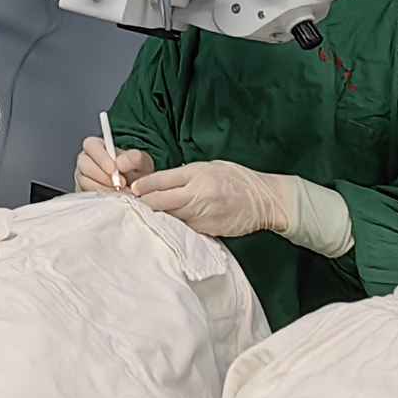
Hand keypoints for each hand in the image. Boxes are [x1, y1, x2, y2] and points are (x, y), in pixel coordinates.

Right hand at [74, 138, 151, 193]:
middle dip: (102, 176)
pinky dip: (101, 199)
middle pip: (85, 165)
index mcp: (96, 146)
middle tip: (120, 185)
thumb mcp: (141, 162)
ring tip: (121, 194)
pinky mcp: (83, 192)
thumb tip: (120, 163)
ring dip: (104, 189)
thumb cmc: (135, 172)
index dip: (101, 158)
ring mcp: (82, 177)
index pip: (91, 146)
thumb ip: (134, 158)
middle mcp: (86, 160)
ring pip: (85, 182)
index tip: (114, 170)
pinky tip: (115, 200)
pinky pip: (87, 196)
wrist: (136, 189)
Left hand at [130, 160, 293, 237]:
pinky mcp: (207, 230)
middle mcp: (197, 194)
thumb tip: (160, 184)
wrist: (264, 199)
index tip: (133, 189)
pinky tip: (170, 226)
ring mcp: (202, 214)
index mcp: (196, 174)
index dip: (143, 186)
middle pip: (159, 201)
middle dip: (144, 204)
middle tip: (133, 205)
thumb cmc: (236, 178)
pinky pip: (185, 228)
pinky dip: (176, 227)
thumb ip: (185, 176)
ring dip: (158, 217)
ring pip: (170, 217)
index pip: (161, 180)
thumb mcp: (209, 167)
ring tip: (146, 216)